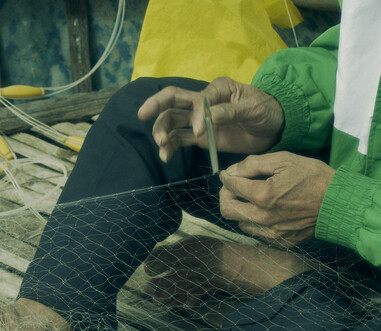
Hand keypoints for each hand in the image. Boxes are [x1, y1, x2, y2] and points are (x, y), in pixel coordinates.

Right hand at [137, 76, 284, 162]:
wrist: (273, 128)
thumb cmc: (266, 111)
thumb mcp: (254, 109)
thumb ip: (232, 112)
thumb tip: (212, 115)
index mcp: (218, 89)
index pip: (198, 98)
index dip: (196, 114)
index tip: (200, 132)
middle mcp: (204, 102)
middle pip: (173, 100)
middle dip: (156, 106)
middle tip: (142, 115)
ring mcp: (199, 120)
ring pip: (172, 121)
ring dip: (162, 131)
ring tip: (162, 146)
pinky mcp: (200, 137)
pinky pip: (180, 140)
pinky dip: (171, 147)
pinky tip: (166, 156)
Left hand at [219, 152, 335, 246]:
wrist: (337, 203)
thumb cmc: (314, 177)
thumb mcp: (285, 160)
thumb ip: (254, 164)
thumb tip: (233, 170)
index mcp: (263, 195)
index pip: (231, 186)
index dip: (226, 178)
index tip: (228, 175)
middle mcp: (263, 218)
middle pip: (227, 210)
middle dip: (226, 196)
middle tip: (234, 188)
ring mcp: (270, 233)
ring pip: (240, 223)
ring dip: (241, 210)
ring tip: (253, 199)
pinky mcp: (278, 242)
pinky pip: (256, 233)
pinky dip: (254, 221)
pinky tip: (265, 211)